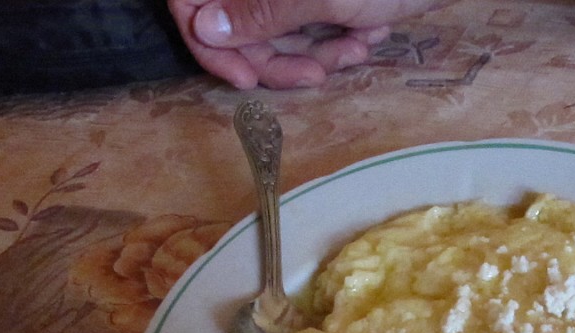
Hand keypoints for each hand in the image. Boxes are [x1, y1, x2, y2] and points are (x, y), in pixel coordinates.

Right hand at [168, 1, 436, 89]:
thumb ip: (260, 11)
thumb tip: (204, 27)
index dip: (212, 43)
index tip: (246, 79)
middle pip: (239, 23)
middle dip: (281, 56)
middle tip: (318, 75)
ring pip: (279, 30)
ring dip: (318, 50)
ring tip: (359, 46)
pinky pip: (310, 24)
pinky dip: (338, 36)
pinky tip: (370, 31)